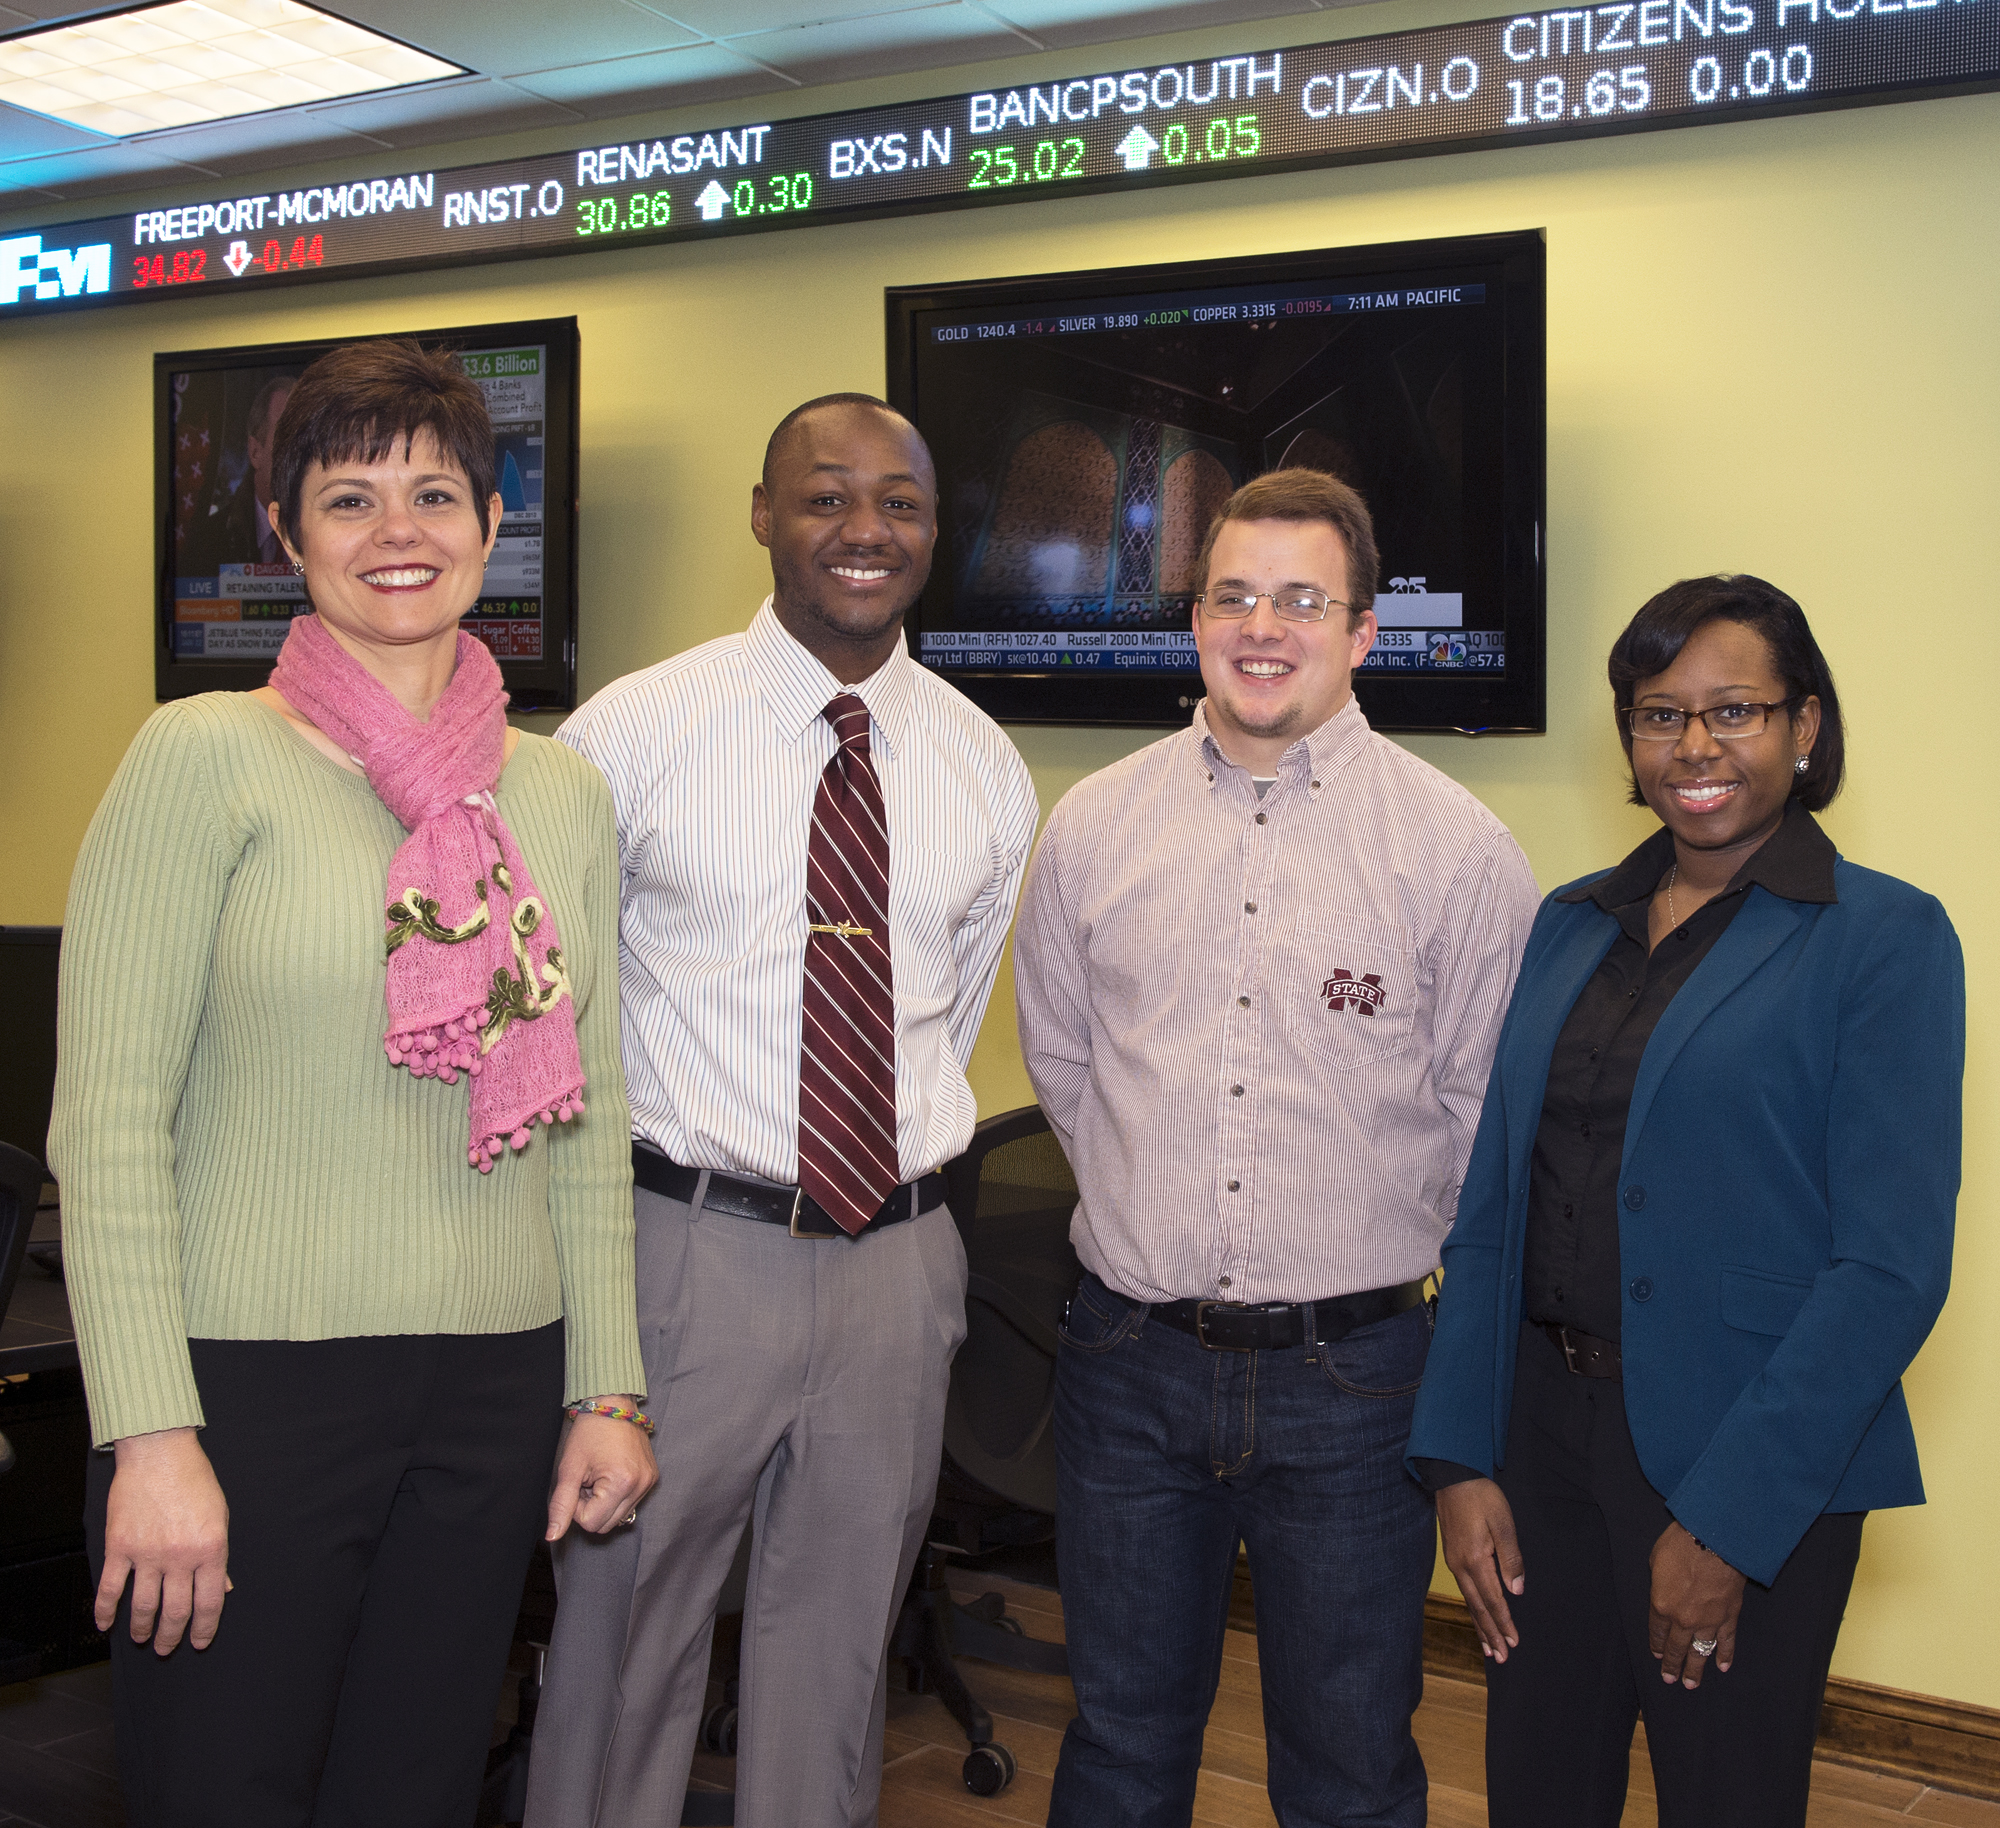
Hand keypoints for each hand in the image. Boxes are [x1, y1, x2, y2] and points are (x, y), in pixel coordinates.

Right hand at [97, 1427, 231, 1654]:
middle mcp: (180, 1557)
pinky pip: (111, 1589)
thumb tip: (222, 1589)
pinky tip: (105, 1624)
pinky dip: (106, 1611)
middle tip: (167, 1648)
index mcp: (210, 1549)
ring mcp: (147, 1554)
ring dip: (142, 1629)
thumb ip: (218, 1557)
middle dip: (172, 1636)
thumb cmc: (194, 1480)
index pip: (209, 1602)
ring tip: (142, 1639)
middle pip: (175, 1611)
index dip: (205, 1628)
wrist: (160, 1453)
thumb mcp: (220, 1516)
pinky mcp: (120, 1547)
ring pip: (143, 1606)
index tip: (199, 1642)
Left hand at [546, 1399, 657, 1539]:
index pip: (591, 1523)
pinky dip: (615, 1496)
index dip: (577, 1506)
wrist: (612, 1403)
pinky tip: (610, 1474)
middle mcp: (641, 1486)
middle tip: (586, 1480)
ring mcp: (649, 1482)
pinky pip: (629, 1503)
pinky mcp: (651, 1478)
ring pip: (618, 1517)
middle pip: (606, 1525)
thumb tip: (553, 1536)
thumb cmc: (589, 1431)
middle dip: (590, 1507)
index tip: (578, 1482)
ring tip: (598, 1476)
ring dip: (603, 1503)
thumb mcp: (569, 1468)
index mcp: (622, 1484)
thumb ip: (561, 1505)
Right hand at [1437, 1478, 1524, 1660]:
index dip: (1505, 1622)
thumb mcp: (1503, 1523)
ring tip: (1489, 1648)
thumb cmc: (1481, 1496)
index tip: (1514, 1643)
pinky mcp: (1452, 1556)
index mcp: (1476, 1560)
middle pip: (1479, 1607)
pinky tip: (1477, 1614)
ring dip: (1480, 1625)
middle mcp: (1461, 1566)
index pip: (1494, 1599)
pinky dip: (1472, 1608)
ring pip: (1470, 1601)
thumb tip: (1516, 1590)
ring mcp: (1454, 1562)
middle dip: (1491, 1633)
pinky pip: (1465, 1590)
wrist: (1452, 1475)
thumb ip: (1511, 1557)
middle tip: (1502, 1657)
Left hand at [1648, 1521, 1746, 1687]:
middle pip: (1676, 1647)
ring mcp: (1708, 1621)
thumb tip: (1664, 1590)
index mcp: (1661, 1605)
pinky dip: (1725, 1656)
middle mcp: (1683, 1619)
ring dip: (1695, 1669)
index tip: (1656, 1655)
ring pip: (1700, 1651)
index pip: (1656, 1631)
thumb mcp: (1656, 1561)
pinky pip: (1727, 1642)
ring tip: (1691, 1684)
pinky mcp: (1729, 1617)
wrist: (1713, 1540)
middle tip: (1669, 1679)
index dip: (1656, 1644)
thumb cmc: (1680, 1545)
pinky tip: (1723, 1667)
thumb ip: (1659, 1583)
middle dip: (1672, 1664)